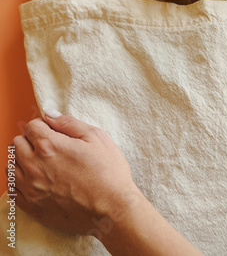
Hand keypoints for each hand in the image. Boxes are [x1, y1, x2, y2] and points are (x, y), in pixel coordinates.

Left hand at [7, 112, 203, 255]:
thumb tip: (53, 115)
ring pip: (14, 164)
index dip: (41, 123)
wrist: (114, 210)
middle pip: (18, 141)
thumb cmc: (111, 171)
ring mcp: (34, 187)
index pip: (32, 125)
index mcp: (53, 144)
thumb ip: (72, 124)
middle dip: (30, 137)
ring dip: (24, 156)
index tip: (50, 126)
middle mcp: (38, 164)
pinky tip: (39, 178)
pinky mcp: (36, 205)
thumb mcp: (98, 137)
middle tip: (47, 140)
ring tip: (43, 158)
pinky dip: (23, 179)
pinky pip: (17, 188)